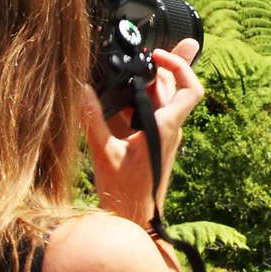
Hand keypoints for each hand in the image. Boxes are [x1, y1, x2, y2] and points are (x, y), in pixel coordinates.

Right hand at [81, 38, 203, 227]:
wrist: (136, 222)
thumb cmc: (125, 193)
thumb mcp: (104, 153)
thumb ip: (93, 119)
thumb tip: (80, 89)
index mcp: (165, 128)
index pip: (190, 90)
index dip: (180, 66)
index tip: (157, 55)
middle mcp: (169, 130)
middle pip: (175, 89)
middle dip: (165, 66)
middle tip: (149, 50)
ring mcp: (163, 138)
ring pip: (163, 101)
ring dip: (151, 83)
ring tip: (135, 65)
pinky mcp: (153, 145)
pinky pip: (151, 115)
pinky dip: (140, 101)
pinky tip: (121, 97)